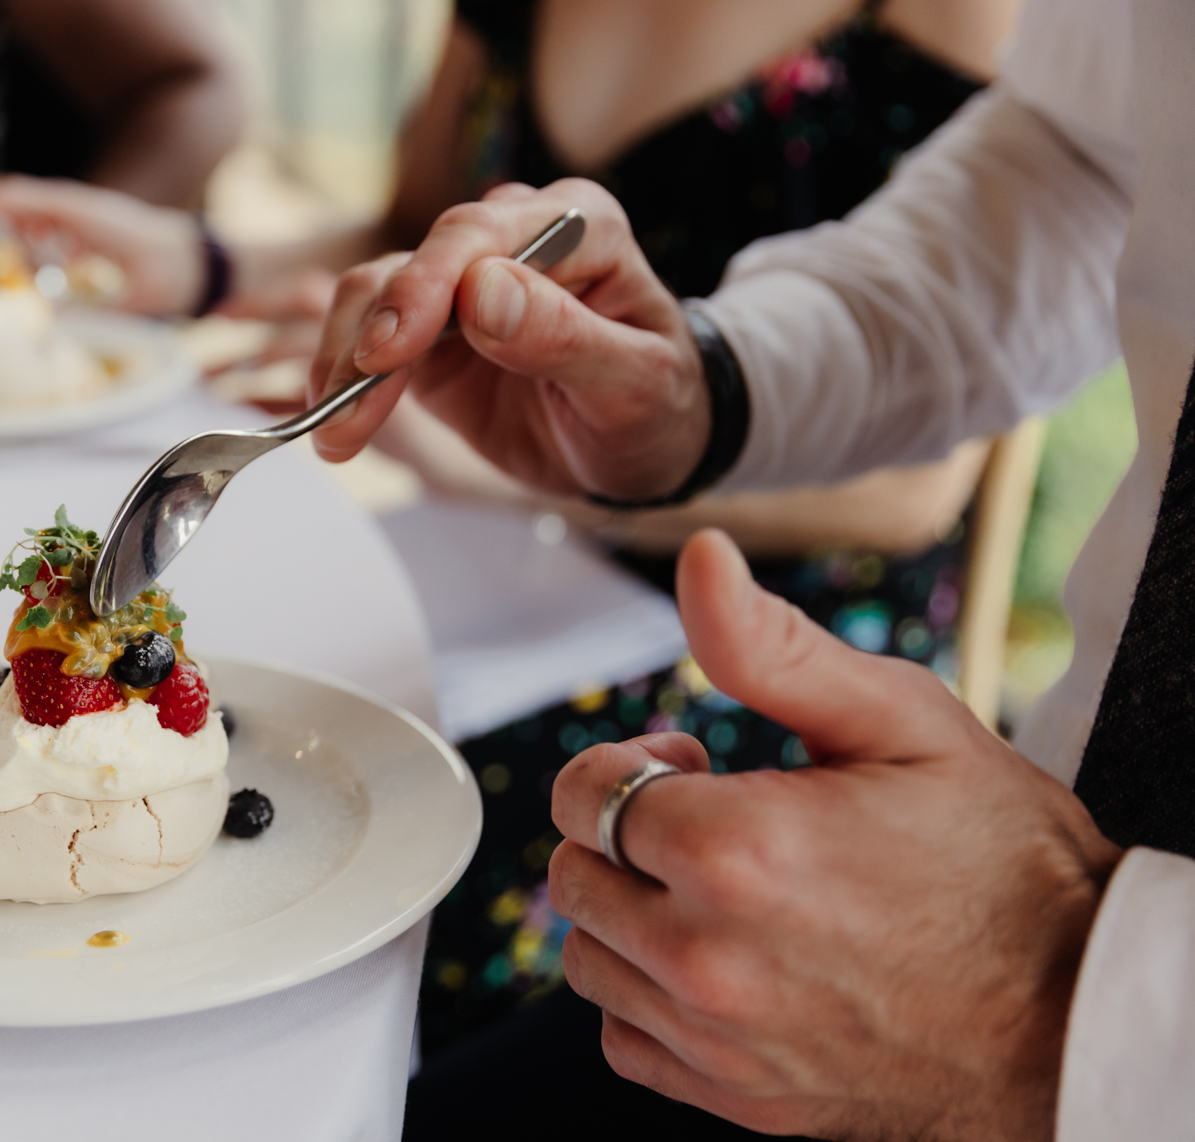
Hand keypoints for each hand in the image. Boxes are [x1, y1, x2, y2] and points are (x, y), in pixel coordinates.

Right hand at [0, 175, 204, 315]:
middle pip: (25, 204)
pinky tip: (26, 274)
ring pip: (38, 218)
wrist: (213, 263)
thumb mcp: (134, 301)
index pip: (29, 199)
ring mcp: (92, 218)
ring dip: (10, 234)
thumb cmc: (177, 275)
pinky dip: (33, 245)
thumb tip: (43, 324)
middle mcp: (87, 210)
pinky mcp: (97, 232)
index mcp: (90, 216)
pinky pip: (55, 230)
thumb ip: (89, 314)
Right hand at [308, 179, 707, 499]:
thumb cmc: (656, 406)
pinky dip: (341, 381)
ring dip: (343, 364)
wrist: (641, 445)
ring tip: (336, 436)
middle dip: (372, 334)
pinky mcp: (425, 329)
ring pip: (374, 295)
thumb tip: (482, 291)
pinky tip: (334, 429)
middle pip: (416, 260)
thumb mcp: (635, 383)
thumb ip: (565, 336)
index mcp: (578, 226)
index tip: (390, 349)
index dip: (427, 283)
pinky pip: (365, 339)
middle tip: (342, 409)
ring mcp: (460, 282)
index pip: (484, 233)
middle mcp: (511, 238)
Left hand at [548, 530, 1122, 1139]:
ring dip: (628, 910)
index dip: (628, 760)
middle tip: (706, 817)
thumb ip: (772, 645)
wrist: (1075, 1008)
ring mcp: (718, 1037)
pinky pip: (624, 1037)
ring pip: (587, 956)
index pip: (581, 789)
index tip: (689, 760)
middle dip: (622, 829)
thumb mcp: (900, 720)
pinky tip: (717, 957)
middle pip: (573, 871)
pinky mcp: (736, 1096)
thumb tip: (700, 561)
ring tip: (714, 888)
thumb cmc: (1002, 859)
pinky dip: (647, 995)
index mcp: (733, 849)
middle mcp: (706, 954)